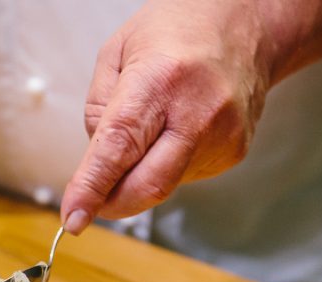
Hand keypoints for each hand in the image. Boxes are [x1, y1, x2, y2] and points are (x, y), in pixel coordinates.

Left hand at [60, 0, 274, 233]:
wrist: (248, 24)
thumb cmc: (178, 31)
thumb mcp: (116, 53)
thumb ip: (98, 109)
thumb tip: (96, 164)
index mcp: (160, 81)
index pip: (119, 147)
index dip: (92, 187)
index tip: (74, 216)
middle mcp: (197, 113)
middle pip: (147, 185)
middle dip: (112, 204)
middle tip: (90, 203)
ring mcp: (222, 136)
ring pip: (163, 184)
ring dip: (139, 175)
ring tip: (148, 130)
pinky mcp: (233, 153)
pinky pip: (183, 176)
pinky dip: (164, 166)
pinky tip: (172, 133)